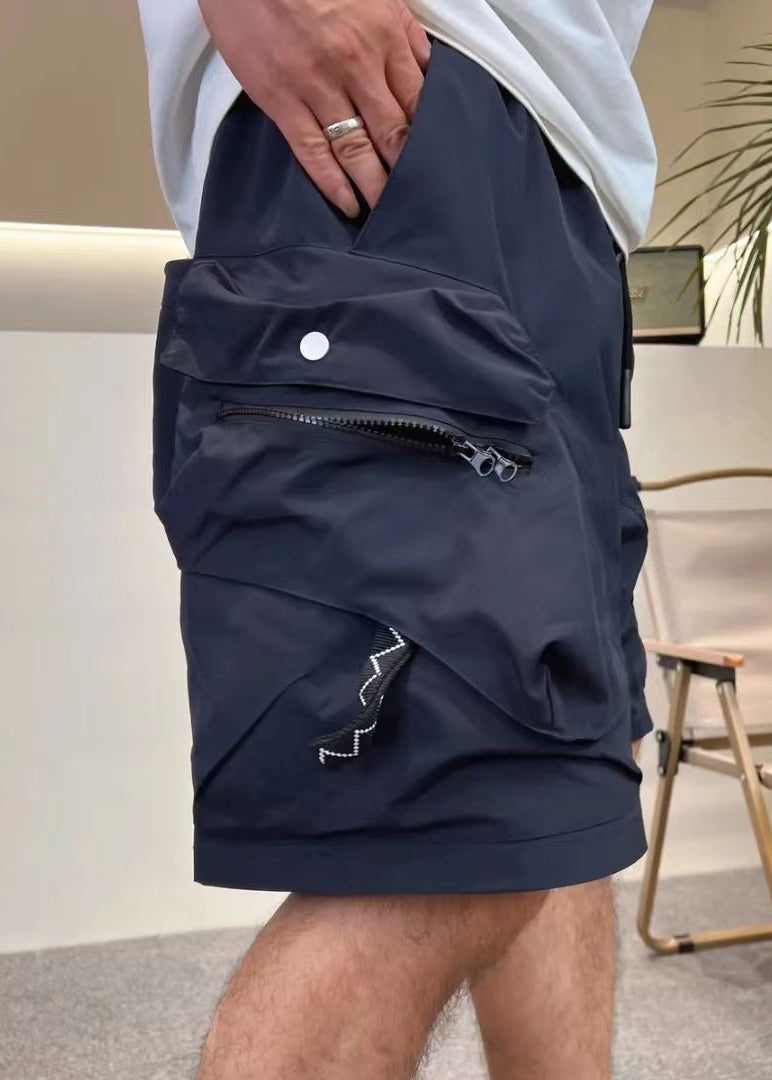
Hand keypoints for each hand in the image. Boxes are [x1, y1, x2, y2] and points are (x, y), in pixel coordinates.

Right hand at [198, 0, 430, 217]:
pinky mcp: (281, 99)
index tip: (435, 163)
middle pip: (393, 132)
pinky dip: (332, 183)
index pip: (418, 101)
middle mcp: (355, 65)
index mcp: (382, 35)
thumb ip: (402, 30)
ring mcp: (317, 86)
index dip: (429, 138)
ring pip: (356, 149)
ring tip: (386, 212)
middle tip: (418, 200)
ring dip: (374, 185)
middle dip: (407, 171)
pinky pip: (312, 151)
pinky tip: (348, 204)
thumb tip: (427, 67)